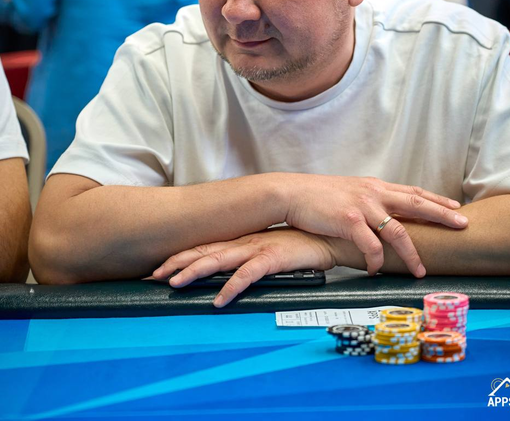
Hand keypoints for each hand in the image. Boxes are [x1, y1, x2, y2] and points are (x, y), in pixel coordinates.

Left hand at [152, 227, 335, 306]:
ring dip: (195, 271)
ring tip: (176, 284)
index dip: (180, 257)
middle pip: (203, 251)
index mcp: (241, 241)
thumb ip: (248, 262)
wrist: (326, 237)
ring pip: (219, 259)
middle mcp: (244, 242)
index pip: (204, 247)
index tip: (158, 269)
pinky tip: (220, 299)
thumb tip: (228, 279)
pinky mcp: (273, 257)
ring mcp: (257, 247)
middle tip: (154, 275)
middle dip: (177, 263)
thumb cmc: (298, 247)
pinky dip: (232, 286)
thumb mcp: (267, 254)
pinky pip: (248, 273)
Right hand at [284, 174, 467, 277]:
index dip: (436, 199)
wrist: (293, 193)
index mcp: (375, 186)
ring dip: (412, 253)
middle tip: (463, 224)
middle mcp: (374, 193)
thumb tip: (382, 213)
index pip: (413, 191)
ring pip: (398, 231)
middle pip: (416, 204)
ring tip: (421, 270)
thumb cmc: (318, 195)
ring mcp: (363, 206)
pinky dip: (376, 261)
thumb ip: (368, 200)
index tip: (455, 206)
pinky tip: (375, 270)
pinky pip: (371, 247)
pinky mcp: (349, 221)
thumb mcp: (350, 191)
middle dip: (442, 215)